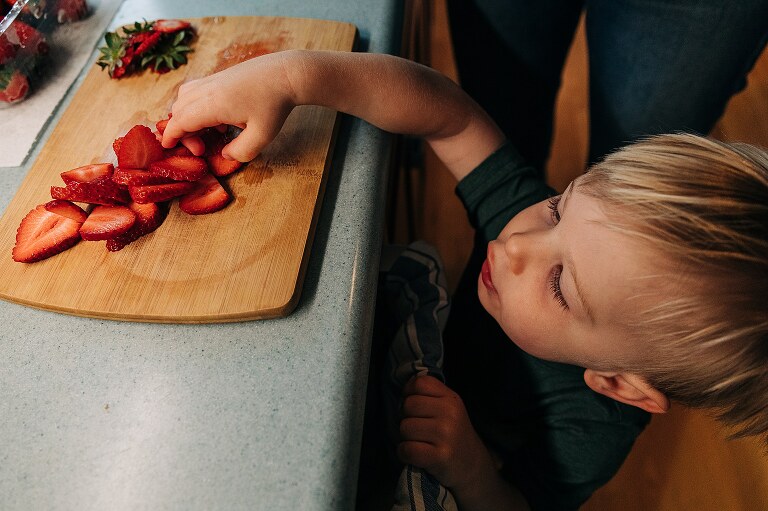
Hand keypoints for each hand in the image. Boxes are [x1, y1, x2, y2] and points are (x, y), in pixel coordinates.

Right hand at [161, 51, 296, 161]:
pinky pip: (197, 90)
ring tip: (212, 132)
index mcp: (212, 105)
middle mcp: (207, 89)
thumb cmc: (275, 105)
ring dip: (188, 116)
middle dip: (182, 131)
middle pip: (178, 110)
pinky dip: (198, 106)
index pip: (180, 121)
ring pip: (185, 97)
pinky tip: (222, 118)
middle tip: (201, 148)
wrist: (286, 74)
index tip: (167, 146)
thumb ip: (241, 151)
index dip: (171, 135)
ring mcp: (213, 80)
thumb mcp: (261, 136)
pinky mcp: (220, 76)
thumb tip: (225, 155)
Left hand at [397, 375, 494, 489]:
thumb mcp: (449, 408)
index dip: (410, 393)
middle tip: (418, 430)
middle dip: (407, 418)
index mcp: (452, 399)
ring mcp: (446, 435)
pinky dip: (404, 454)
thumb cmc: (453, 435)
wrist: (472, 466)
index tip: (415, 407)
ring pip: (405, 427)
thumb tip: (404, 390)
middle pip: (408, 405)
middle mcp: (450, 414)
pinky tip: (414, 455)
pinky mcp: (440, 457)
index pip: (420, 383)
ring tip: (419, 443)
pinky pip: (407, 449)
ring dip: (406, 438)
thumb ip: (430, 395)